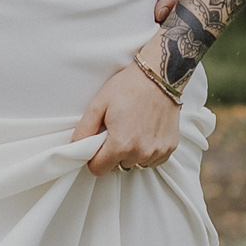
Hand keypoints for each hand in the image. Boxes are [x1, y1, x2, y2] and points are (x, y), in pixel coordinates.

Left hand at [72, 57, 183, 173]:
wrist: (159, 76)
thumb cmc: (129, 87)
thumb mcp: (99, 104)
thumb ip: (84, 130)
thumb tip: (76, 146)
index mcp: (120, 145)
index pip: (98, 170)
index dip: (94, 158)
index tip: (97, 145)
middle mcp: (140, 153)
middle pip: (118, 167)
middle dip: (113, 154)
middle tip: (116, 130)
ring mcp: (157, 152)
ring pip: (136, 164)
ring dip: (131, 154)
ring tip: (132, 129)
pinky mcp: (169, 148)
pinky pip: (153, 160)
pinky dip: (147, 151)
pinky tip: (145, 132)